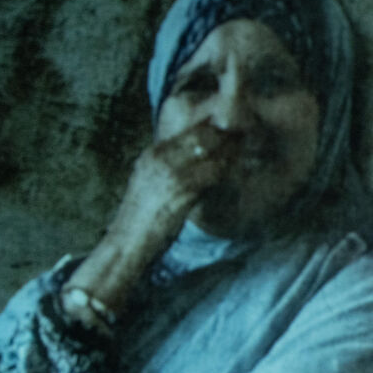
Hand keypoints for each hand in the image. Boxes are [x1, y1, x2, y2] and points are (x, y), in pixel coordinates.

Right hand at [66, 122, 239, 308]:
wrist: (127, 243)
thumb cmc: (143, 220)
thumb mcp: (153, 185)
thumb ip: (172, 169)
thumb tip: (198, 163)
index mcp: (154, 153)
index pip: (191, 129)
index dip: (215, 129)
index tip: (233, 134)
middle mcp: (160, 157)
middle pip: (202, 134)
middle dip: (226, 136)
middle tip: (246, 141)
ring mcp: (170, 172)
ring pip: (210, 150)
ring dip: (230, 152)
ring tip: (246, 157)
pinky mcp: (180, 190)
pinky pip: (211, 173)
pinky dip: (227, 172)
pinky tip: (238, 176)